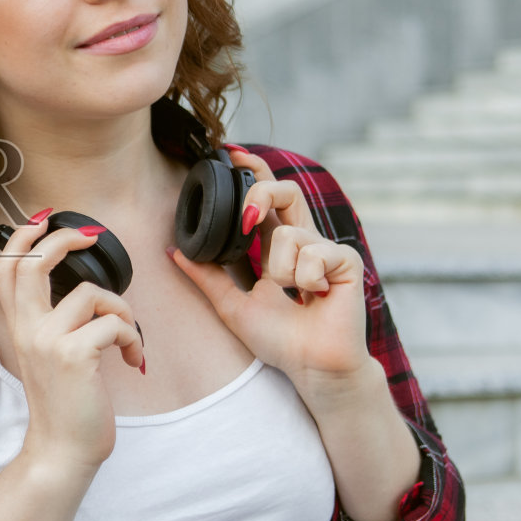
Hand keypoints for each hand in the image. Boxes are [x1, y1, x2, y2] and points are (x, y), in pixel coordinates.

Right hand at [0, 212, 144, 470]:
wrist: (62, 451)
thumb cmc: (66, 405)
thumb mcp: (48, 357)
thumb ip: (54, 323)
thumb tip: (84, 295)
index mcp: (20, 327)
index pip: (8, 268)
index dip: (23, 237)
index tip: (44, 219)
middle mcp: (27, 329)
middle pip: (34, 263)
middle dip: (64, 238)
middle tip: (92, 236)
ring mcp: (48, 341)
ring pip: (92, 293)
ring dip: (122, 311)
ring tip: (127, 340)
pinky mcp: (74, 356)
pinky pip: (115, 324)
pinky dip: (133, 339)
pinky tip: (132, 360)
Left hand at [167, 151, 371, 408]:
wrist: (311, 366)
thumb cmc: (280, 340)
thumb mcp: (232, 305)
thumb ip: (206, 276)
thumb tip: (174, 252)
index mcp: (277, 246)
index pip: (266, 197)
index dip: (253, 172)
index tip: (231, 153)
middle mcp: (302, 240)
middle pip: (286, 190)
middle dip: (262, 192)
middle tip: (245, 218)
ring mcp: (326, 248)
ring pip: (289, 234)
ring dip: (280, 271)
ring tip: (294, 296)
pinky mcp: (345, 261)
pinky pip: (313, 254)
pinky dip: (304, 280)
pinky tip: (315, 297)